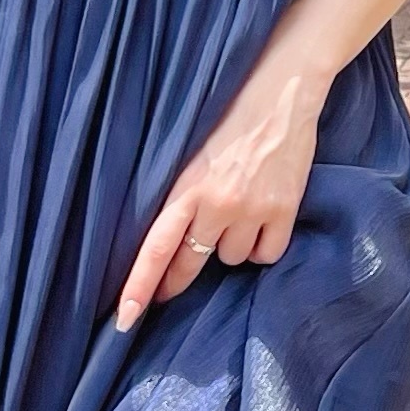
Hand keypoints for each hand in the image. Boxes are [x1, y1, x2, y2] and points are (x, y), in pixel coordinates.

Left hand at [116, 68, 321, 329]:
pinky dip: (261, 247)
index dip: (139, 287)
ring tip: (235, 215)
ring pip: (232, 260)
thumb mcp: (190, 149)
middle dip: (177, 281)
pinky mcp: (285, 210)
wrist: (282, 90)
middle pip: (192, 264)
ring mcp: (253, 209)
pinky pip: (266, 255)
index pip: (156, 248)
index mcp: (187, 187)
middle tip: (168, 291)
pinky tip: (260, 223)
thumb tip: (165, 234)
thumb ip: (179, 191)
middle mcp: (218, 204)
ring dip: (228, 247)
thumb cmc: (230, 112)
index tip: (125, 320)